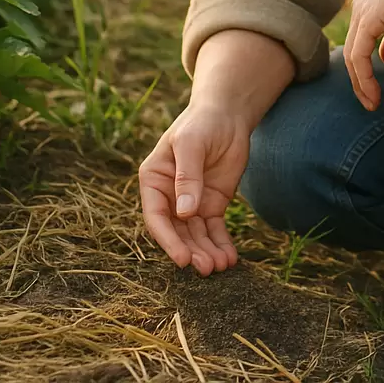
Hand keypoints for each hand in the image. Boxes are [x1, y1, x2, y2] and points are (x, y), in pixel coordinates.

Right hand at [138, 103, 252, 275]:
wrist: (228, 114)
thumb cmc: (202, 124)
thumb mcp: (191, 145)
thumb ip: (187, 177)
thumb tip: (184, 212)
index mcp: (154, 180)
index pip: (157, 217)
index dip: (168, 240)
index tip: (182, 259)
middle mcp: (169, 196)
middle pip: (177, 231)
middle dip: (191, 251)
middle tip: (207, 268)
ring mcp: (191, 202)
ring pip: (196, 235)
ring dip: (206, 252)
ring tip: (221, 266)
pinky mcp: (212, 203)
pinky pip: (214, 229)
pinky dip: (221, 243)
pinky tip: (230, 257)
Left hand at [344, 0, 383, 110]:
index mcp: (369, 2)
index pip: (359, 40)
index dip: (364, 66)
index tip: (375, 88)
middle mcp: (360, 6)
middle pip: (351, 51)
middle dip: (359, 80)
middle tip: (371, 102)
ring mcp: (362, 12)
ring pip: (353, 57)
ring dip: (361, 84)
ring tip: (372, 104)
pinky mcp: (369, 20)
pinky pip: (360, 57)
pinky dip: (365, 79)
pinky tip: (374, 95)